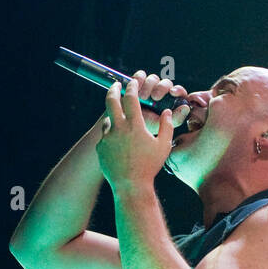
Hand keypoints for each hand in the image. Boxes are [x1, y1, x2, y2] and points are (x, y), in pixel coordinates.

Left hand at [96, 74, 189, 189]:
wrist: (131, 186)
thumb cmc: (149, 166)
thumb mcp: (163, 146)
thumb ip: (167, 126)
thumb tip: (167, 112)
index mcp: (134, 125)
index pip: (131, 97)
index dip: (131, 87)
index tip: (132, 83)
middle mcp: (118, 128)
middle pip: (111, 100)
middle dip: (113, 89)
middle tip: (116, 85)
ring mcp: (107, 137)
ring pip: (108, 120)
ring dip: (113, 118)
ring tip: (121, 124)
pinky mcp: (100, 147)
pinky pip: (105, 137)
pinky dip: (111, 137)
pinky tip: (119, 146)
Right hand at [130, 70, 190, 134]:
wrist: (124, 125)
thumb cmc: (143, 126)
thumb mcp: (160, 125)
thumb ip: (175, 118)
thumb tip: (186, 107)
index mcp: (169, 103)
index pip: (179, 93)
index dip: (178, 90)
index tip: (173, 92)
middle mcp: (161, 94)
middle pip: (166, 83)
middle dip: (161, 88)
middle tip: (155, 97)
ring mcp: (149, 87)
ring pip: (154, 78)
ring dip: (149, 86)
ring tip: (142, 97)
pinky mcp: (137, 82)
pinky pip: (141, 75)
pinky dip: (139, 79)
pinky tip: (136, 88)